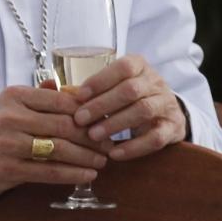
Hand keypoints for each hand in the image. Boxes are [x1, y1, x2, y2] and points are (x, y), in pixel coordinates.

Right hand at [0, 85, 106, 198]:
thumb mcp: (6, 106)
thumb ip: (38, 97)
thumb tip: (71, 89)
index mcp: (15, 96)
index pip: (62, 101)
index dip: (88, 112)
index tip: (105, 120)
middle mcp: (11, 116)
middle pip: (65, 125)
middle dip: (92, 137)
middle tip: (109, 144)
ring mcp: (9, 143)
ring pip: (60, 149)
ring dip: (86, 157)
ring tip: (102, 161)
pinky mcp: (8, 168)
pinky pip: (49, 171)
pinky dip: (72, 174)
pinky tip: (87, 175)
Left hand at [68, 53, 186, 160]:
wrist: (166, 114)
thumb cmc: (129, 99)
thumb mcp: (112, 87)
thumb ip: (85, 89)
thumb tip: (48, 87)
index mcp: (140, 66)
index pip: (123, 67)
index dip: (100, 80)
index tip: (79, 95)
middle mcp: (156, 82)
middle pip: (130, 90)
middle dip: (102, 105)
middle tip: (80, 120)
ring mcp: (167, 105)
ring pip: (143, 110)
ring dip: (115, 124)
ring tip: (94, 136)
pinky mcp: (173, 128)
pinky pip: (155, 138)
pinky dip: (134, 147)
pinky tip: (114, 154)